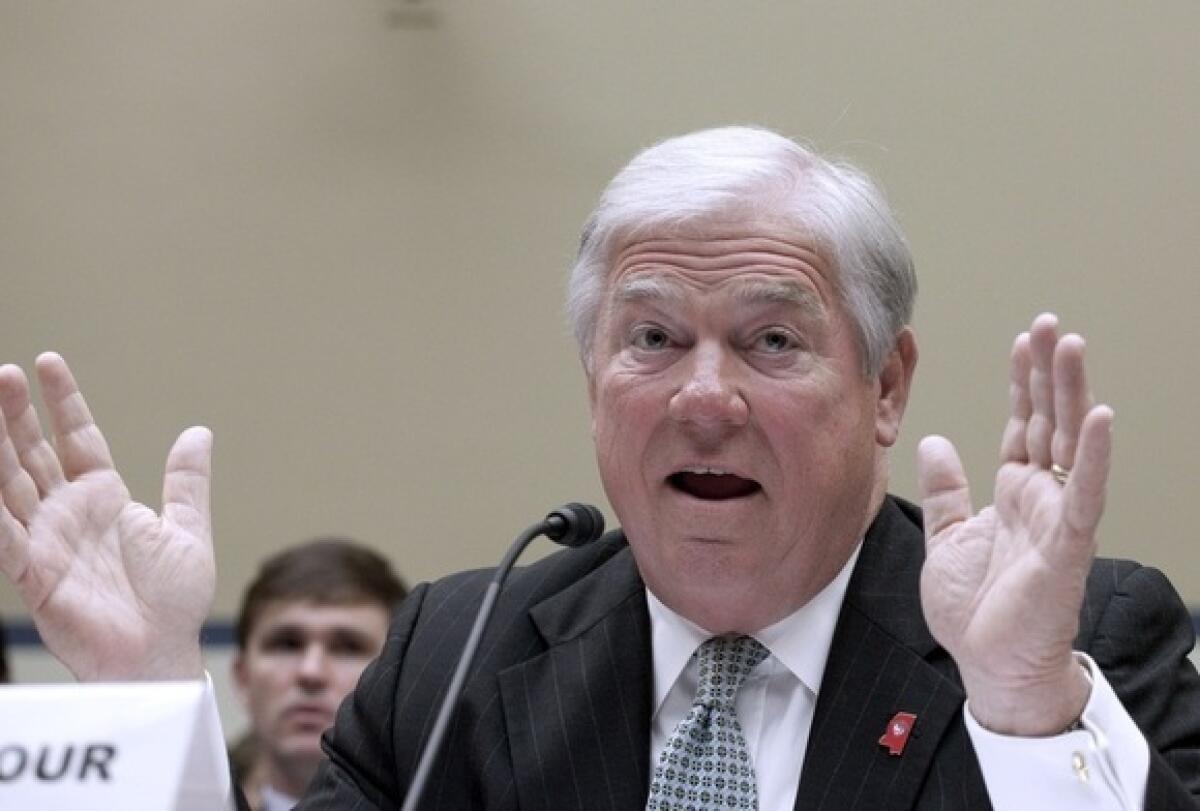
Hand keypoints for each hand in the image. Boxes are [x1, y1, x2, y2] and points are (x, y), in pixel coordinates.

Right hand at [0, 353, 213, 679]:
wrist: (163, 651)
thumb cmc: (173, 601)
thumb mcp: (187, 530)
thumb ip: (187, 483)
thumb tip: (199, 432)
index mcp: (103, 499)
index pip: (75, 439)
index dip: (62, 402)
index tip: (48, 362)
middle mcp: (68, 514)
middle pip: (34, 454)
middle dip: (17, 414)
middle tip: (5, 373)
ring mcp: (47, 541)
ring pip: (11, 485)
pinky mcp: (34, 575)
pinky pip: (5, 541)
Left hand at [917, 313, 1112, 734]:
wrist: (990, 667)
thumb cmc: (974, 611)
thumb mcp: (946, 538)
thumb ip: (945, 491)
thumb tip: (934, 442)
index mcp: (1013, 493)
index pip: (1022, 425)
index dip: (1023, 384)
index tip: (1024, 341)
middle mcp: (1041, 497)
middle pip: (1049, 421)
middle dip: (1049, 373)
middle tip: (1051, 325)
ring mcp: (1058, 517)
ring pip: (1071, 444)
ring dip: (1072, 395)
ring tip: (1072, 347)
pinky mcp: (1068, 545)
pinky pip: (1085, 494)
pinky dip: (1095, 456)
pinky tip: (1102, 416)